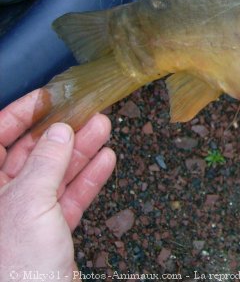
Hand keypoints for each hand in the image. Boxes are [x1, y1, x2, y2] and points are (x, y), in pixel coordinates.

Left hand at [0, 89, 115, 275]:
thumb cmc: (15, 265)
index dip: (19, 115)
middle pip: (29, 155)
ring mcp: (24, 217)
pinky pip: (68, 199)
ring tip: (103, 128)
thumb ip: (46, 163)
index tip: (47, 98)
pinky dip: (87, 180)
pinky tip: (105, 160)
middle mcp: (0, 200)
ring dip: (80, 152)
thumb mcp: (28, 202)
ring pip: (53, 175)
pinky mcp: (48, 234)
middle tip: (85, 112)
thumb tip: (59, 131)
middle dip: (59, 132)